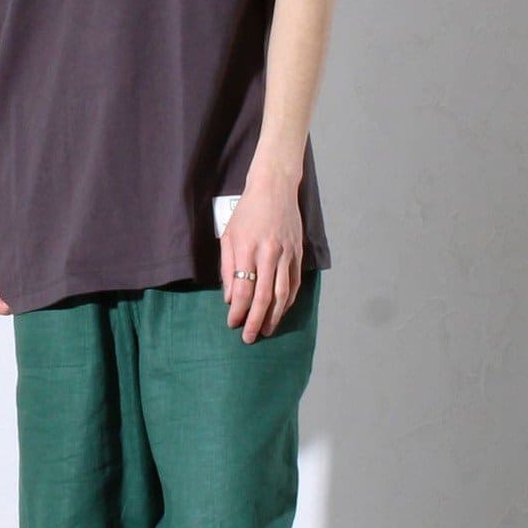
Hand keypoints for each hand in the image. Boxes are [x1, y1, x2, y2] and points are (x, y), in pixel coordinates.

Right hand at [0, 220, 10, 314]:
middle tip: (12, 269)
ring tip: (1, 263)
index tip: (21, 279)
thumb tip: (19, 285)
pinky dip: (4, 272)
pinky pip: (2, 281)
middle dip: (11, 286)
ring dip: (7, 278)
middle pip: (6, 300)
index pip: (4, 308)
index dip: (15, 295)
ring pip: (5, 290)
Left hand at [219, 166, 303, 341]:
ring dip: (274, 316)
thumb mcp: (229, 236)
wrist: (275, 189)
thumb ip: (228, 268)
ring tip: (266, 330)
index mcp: (248, 249)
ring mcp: (287, 255)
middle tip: (249, 338)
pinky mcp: (299, 255)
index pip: (243, 289)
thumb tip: (230, 298)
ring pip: (283, 294)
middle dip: (255, 320)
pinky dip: (288, 302)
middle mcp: (269, 254)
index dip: (238, 310)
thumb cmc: (247, 213)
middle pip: (264, 296)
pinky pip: (294, 284)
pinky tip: (281, 312)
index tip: (232, 323)